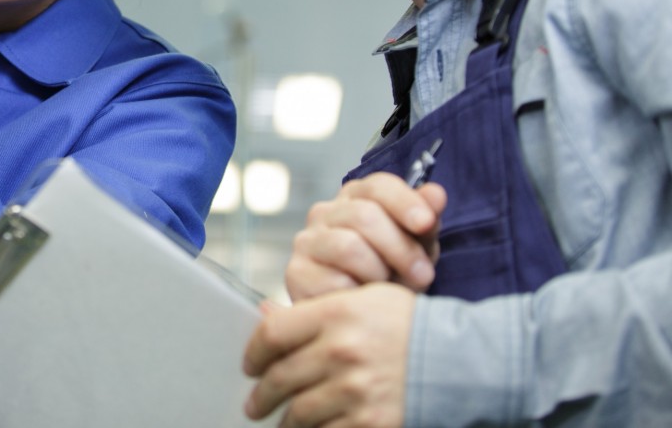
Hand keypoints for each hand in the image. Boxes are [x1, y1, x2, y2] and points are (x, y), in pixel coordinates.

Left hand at [243, 284, 413, 425]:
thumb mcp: (365, 300)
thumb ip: (315, 308)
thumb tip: (266, 314)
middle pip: (280, 377)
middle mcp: (340, 351)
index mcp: (336, 313)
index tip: (250, 365)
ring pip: (298, 412)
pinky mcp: (369, 423)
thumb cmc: (411, 327)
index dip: (254, 353)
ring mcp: (354, 391)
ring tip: (280, 423)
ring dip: (284, 421)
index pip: (272, 334)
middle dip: (261, 395)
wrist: (465, 363)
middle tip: (254, 404)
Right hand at [285, 173, 445, 299]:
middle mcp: (325, 212)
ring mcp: (307, 242)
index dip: (404, 202)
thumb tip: (436, 194)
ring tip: (390, 289)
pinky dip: (358, 294)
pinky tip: (364, 299)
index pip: (378, 186)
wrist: (362, 315)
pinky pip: (333, 281)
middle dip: (400, 248)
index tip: (425, 224)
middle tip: (422, 275)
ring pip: (348, 247)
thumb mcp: (417, 246)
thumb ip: (426, 218)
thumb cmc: (393, 273)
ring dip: (380, 273)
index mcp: (356, 197)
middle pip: (364, 216)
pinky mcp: (296, 273)